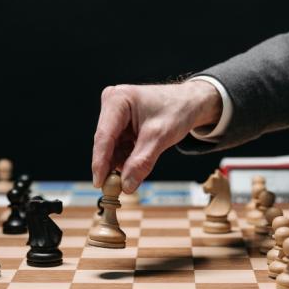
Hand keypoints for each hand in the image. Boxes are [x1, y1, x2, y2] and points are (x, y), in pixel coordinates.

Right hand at [91, 81, 222, 193]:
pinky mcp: (120, 123)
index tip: (99, 183)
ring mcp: (114, 114)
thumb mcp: (160, 137)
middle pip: (105, 142)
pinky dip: (125, 158)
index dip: (100, 162)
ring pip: (111, 147)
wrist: (189, 102)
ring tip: (133, 174)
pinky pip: (117, 146)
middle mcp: (111, 103)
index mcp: (117, 99)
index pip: (104, 136)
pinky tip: (135, 164)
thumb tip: (126, 186)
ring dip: (120, 163)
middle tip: (115, 189)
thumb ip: (142, 162)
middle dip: (111, 165)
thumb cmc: (177, 110)